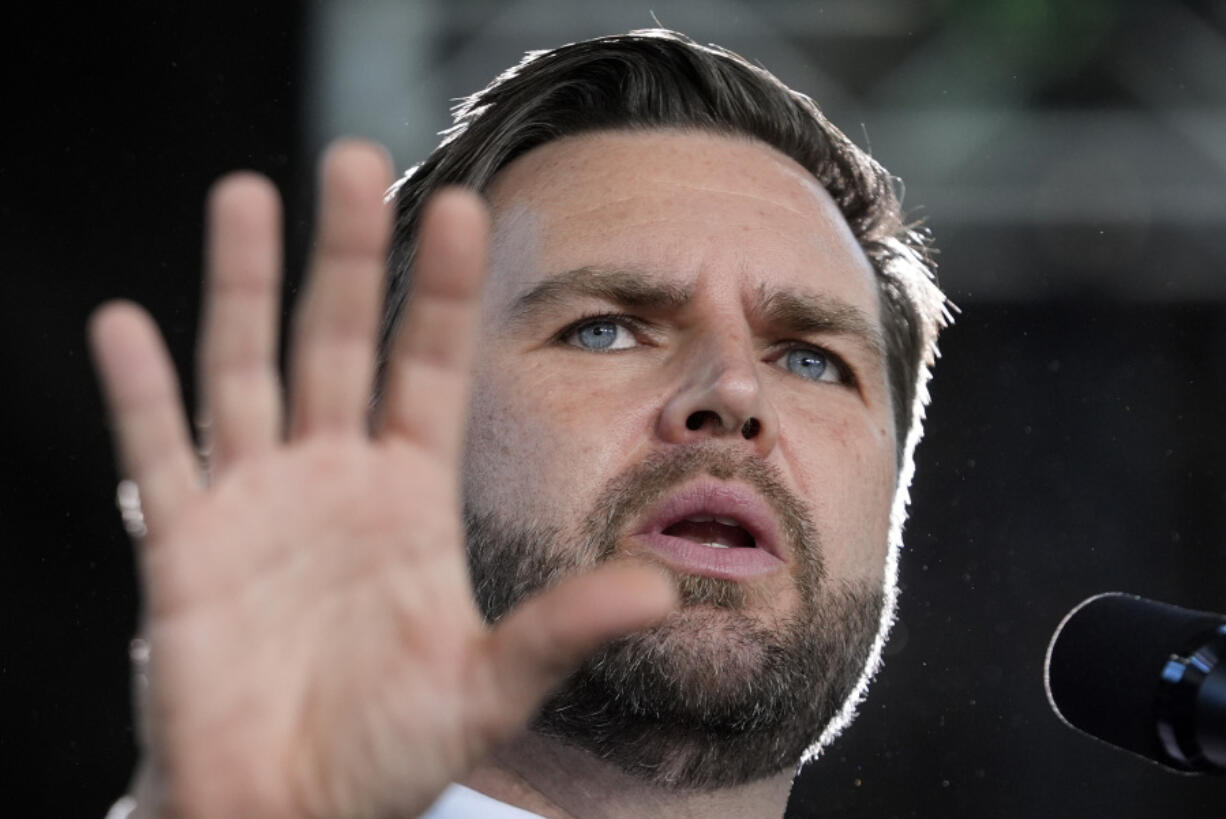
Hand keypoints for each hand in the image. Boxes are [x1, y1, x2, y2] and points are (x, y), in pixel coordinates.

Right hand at [89, 140, 676, 818]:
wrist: (289, 808)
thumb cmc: (391, 750)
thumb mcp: (492, 686)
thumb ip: (565, 628)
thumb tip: (665, 589)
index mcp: (410, 496)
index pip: (430, 367)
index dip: (443, 291)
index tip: (466, 207)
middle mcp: (334, 479)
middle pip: (337, 343)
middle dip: (345, 254)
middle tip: (352, 157)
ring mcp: (256, 503)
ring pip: (246, 371)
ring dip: (243, 286)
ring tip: (246, 193)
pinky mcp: (184, 547)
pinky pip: (160, 456)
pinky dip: (140, 395)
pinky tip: (126, 326)